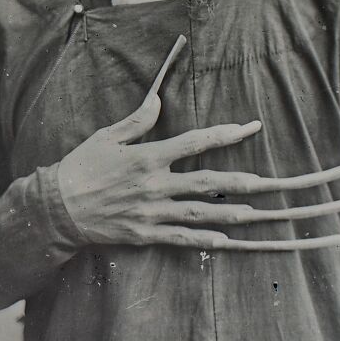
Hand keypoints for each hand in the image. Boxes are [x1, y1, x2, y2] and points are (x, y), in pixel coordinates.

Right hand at [56, 91, 339, 251]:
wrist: (56, 209)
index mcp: (149, 156)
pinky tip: (234, 241)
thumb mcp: (107, 136)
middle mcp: (157, 185)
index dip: (226, 134)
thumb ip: (138, 119)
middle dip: (250, 181)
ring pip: (206, 213)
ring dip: (242, 213)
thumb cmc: (83, 166)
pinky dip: (209, 240)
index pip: (195, 143)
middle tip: (282, 182)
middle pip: (212, 182)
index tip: (253, 127)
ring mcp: (155, 213)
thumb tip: (160, 99)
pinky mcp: (148, 235)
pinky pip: (184, 239)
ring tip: (272, 213)